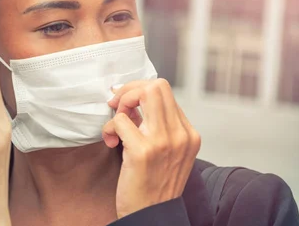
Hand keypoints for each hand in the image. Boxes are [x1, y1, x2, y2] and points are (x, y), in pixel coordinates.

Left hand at [102, 79, 200, 218]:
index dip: (139, 91)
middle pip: (156, 85)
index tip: (124, 103)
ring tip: (115, 128)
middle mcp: (181, 135)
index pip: (165, 91)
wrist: (152, 216)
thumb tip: (133, 99)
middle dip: (129, 90)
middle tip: (116, 106)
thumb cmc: (153, 185)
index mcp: (189, 134)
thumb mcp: (166, 152)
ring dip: (120, 106)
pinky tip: (111, 144)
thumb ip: (157, 126)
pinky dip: (109, 128)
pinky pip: (120, 120)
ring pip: (141, 94)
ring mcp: (164, 142)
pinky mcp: (143, 152)